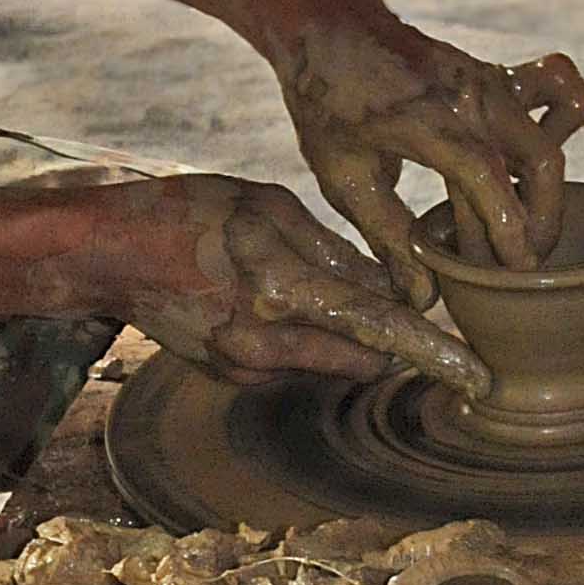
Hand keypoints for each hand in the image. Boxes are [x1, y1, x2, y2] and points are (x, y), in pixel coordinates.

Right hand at [111, 174, 489, 393]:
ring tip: (325, 287)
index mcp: (280, 292)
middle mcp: (265, 343)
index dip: (433, 354)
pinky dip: (305, 337)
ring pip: (326, 359)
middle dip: (393, 342)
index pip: (378, 329)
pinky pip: (291, 361)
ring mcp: (243, 366)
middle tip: (420, 318)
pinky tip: (279, 299)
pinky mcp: (228, 373)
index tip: (477, 377)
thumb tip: (390, 286)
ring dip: (346, 335)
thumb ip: (332, 252)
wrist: (106, 256)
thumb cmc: (185, 212)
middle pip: (359, 355)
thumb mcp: (267, 207)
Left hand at [273, 0, 583, 305]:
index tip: (521, 269)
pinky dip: (564, 120)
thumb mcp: (343, 178)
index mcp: (426, 119)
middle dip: (543, 217)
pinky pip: (558, 88)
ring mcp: (490, 77)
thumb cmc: (328, 104)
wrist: (329, 27)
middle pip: (539, 158)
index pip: (486, 176)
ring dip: (553, 179)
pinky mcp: (499, 72)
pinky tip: (531, 161)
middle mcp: (469, 93)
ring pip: (561, 121)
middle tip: (525, 260)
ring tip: (530, 219)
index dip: (510, 226)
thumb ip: (387, 238)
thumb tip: (424, 297)